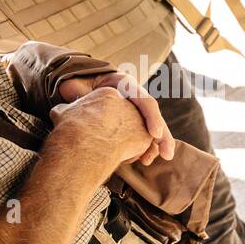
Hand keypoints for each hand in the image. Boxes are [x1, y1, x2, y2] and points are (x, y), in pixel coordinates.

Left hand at [56, 71, 175, 164]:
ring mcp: (134, 109)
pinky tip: (140, 160)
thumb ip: (83, 93)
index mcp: (125, 83)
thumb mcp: (79, 84)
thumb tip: (81, 99)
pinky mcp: (131, 121)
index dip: (152, 117)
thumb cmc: (77, 82)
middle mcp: (134, 97)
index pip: (145, 100)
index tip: (155, 135)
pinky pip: (141, 135)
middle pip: (154, 117)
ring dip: (153, 146)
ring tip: (148, 161)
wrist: (78, 84)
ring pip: (150, 128)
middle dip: (163, 137)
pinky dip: (142, 148)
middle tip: (167, 155)